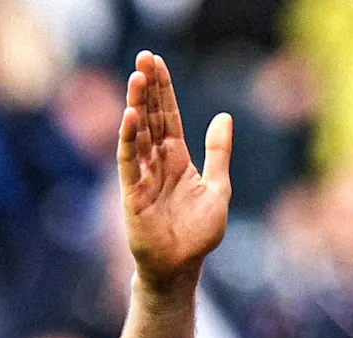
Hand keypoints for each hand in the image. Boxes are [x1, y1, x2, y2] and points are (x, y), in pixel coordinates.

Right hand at [117, 51, 232, 297]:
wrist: (182, 265)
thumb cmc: (198, 232)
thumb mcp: (218, 188)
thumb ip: (218, 152)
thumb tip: (224, 116)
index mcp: (178, 159)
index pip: (169, 117)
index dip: (164, 90)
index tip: (157, 63)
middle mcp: (158, 163)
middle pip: (151, 118)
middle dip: (148, 88)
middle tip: (144, 58)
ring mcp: (143, 176)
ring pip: (138, 134)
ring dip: (137, 106)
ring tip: (137, 78)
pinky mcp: (133, 193)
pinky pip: (129, 161)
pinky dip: (128, 139)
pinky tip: (130, 116)